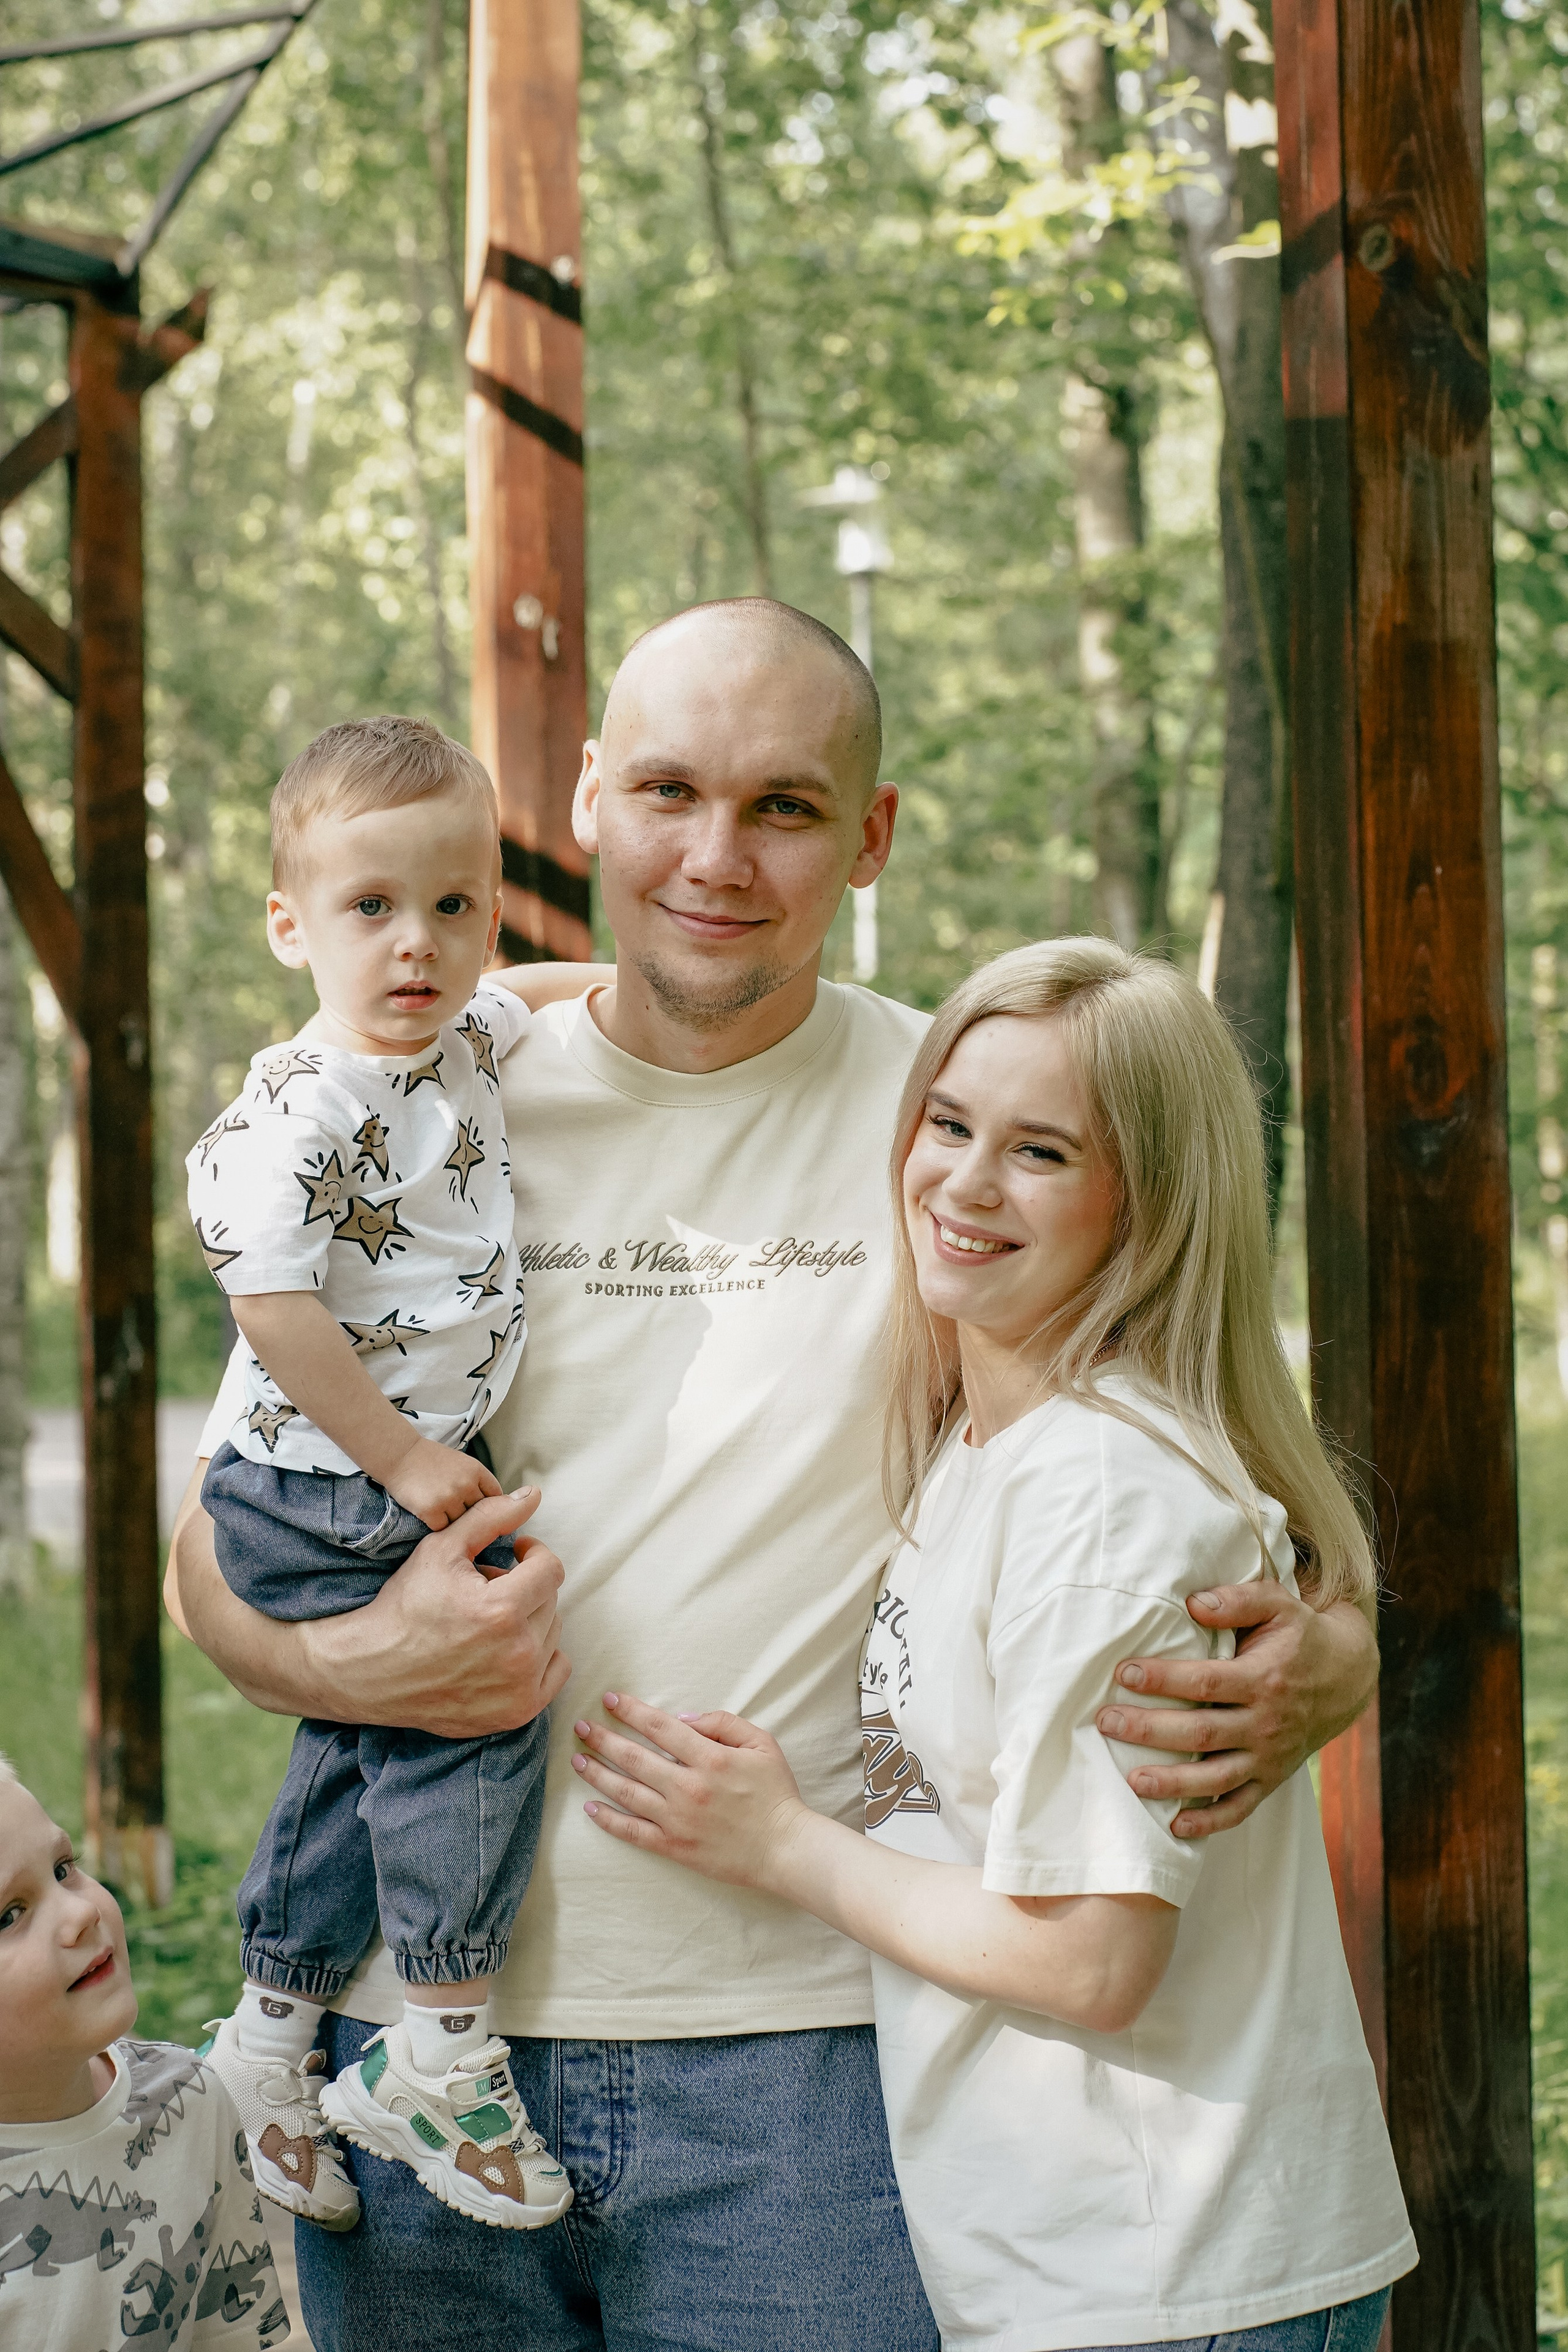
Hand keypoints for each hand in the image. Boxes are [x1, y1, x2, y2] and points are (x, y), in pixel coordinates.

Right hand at [174, 1476, 571, 1737]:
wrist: (369, 1671)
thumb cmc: (403, 1605)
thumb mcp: (440, 1549)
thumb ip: (491, 1516)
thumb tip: (535, 1495)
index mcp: (501, 1610)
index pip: (551, 1568)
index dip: (533, 1554)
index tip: (514, 1555)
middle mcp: (516, 1653)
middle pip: (550, 1602)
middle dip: (525, 1588)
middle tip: (489, 1589)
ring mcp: (519, 1688)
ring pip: (551, 1634)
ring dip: (529, 1621)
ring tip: (489, 1620)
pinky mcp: (517, 1713)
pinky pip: (555, 1672)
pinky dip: (539, 1657)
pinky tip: (505, 1649)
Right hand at [383, 1436, 501, 1528]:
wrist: (399, 1455)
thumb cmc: (429, 1459)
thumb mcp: (461, 1462)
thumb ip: (476, 1481)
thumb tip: (493, 1505)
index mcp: (477, 1470)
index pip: (495, 1496)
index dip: (488, 1504)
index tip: (479, 1508)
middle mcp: (466, 1485)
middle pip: (479, 1512)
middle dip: (469, 1514)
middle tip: (454, 1508)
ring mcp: (449, 1498)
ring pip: (461, 1523)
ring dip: (452, 1520)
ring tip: (439, 1508)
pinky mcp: (431, 1511)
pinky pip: (442, 1528)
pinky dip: (436, 1525)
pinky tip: (428, 1513)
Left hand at [572, 1693, 806, 1889]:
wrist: (785, 1848)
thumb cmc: (776, 1793)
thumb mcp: (761, 1743)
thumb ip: (723, 1723)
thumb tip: (683, 1718)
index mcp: (709, 1758)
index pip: (659, 1727)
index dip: (631, 1711)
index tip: (610, 1699)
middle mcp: (688, 1787)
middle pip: (634, 1757)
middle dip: (603, 1738)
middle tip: (581, 1726)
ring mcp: (678, 1820)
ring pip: (626, 1792)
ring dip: (597, 1774)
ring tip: (577, 1760)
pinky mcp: (675, 1847)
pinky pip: (633, 1832)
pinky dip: (608, 1820)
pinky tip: (590, 1807)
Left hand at [1098, 1584, 1378, 1838]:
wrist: (1347, 1676)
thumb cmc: (1300, 1635)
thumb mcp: (1279, 1604)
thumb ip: (1238, 1600)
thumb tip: (1194, 1602)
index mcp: (1264, 1678)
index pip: (1206, 1682)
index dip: (1163, 1679)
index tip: (1124, 1673)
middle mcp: (1266, 1723)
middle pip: (1202, 1733)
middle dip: (1151, 1730)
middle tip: (1107, 1722)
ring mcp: (1269, 1757)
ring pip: (1216, 1778)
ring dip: (1173, 1783)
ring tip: (1132, 1780)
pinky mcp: (1271, 1779)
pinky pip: (1240, 1808)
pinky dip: (1209, 1822)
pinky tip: (1175, 1826)